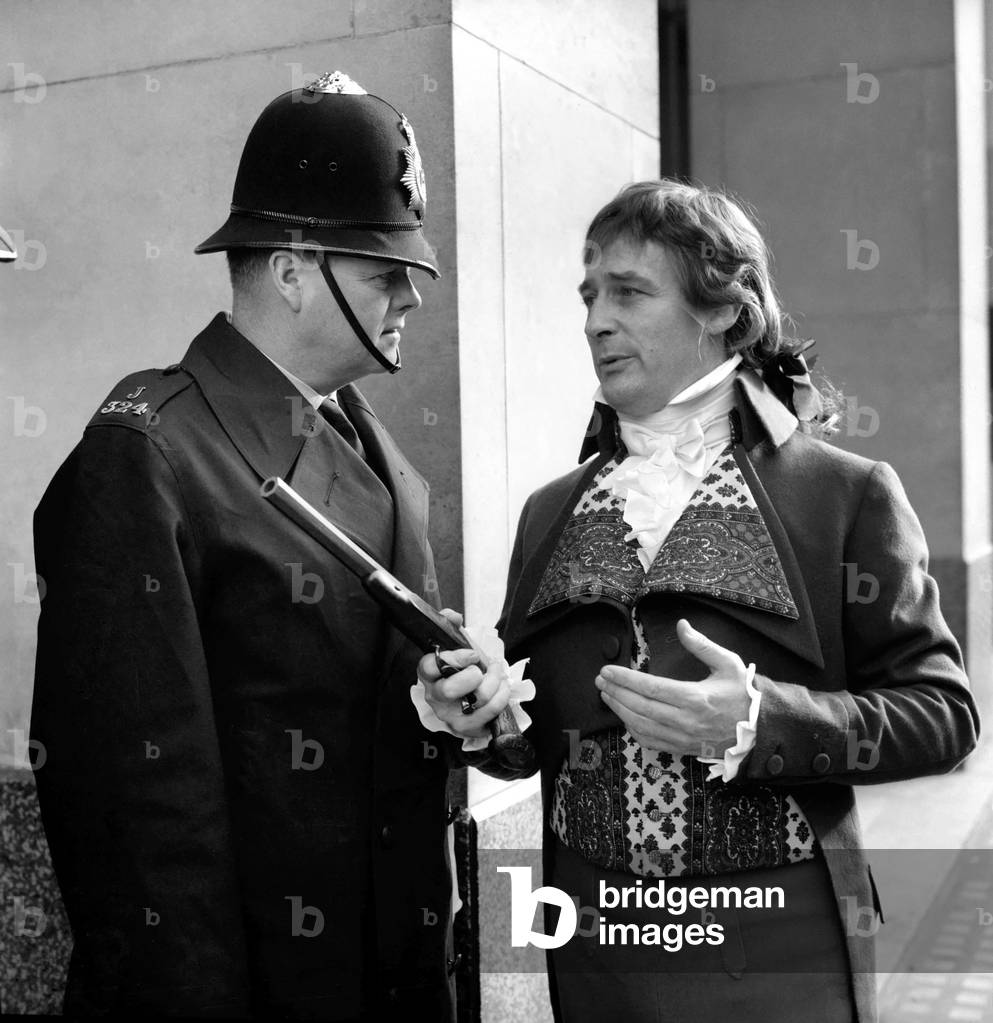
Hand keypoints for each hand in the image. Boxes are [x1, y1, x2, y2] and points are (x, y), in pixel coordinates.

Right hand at [416, 610, 511, 739]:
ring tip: (497, 674)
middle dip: (475, 675)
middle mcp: (436, 697)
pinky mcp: (468, 728)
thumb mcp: (456, 646)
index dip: (453, 658)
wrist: (469, 700)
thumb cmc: (461, 670)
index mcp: (429, 674)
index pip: (429, 666)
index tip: (471, 654)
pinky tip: (502, 688)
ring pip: (477, 699)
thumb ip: (451, 627)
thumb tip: (453, 616)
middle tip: (484, 668)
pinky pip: (491, 712)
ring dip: (495, 681)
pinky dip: (502, 696)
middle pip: (450, 690)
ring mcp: (451, 715)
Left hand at [594, 619, 749, 756]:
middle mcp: (685, 720)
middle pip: (640, 707)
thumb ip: (702, 645)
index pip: (650, 688)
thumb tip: (682, 625)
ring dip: (619, 710)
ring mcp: (682, 738)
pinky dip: (633, 730)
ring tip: (607, 695)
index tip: (607, 670)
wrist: (760, 729)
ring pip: (641, 726)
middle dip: (616, 692)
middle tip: (600, 680)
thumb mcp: (728, 663)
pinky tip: (624, 717)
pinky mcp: (682, 748)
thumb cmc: (743, 694)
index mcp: (695, 698)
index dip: (625, 679)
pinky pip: (651, 741)